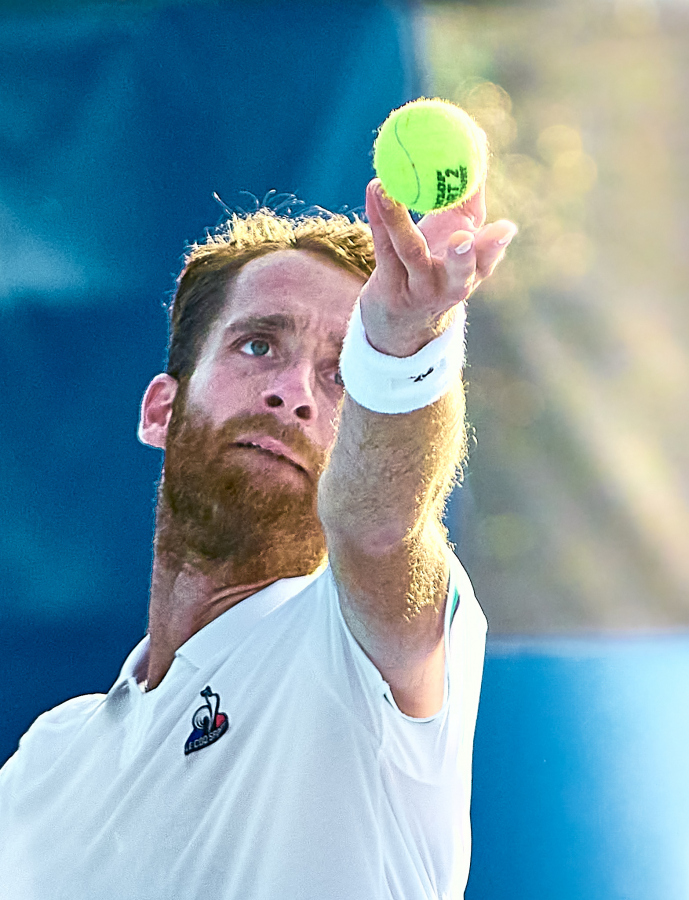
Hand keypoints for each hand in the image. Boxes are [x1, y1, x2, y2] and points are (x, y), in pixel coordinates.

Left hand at [359, 177, 516, 356]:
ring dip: (398, 223)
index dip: (496, 246)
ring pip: (410, 253)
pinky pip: (383, 248)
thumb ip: (468, 194)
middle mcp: (450, 286)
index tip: (505, 229)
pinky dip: (379, 217)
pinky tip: (375, 191)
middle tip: (462, 238)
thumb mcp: (458, 232)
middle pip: (458, 273)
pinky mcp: (389, 288)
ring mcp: (418, 289)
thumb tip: (476, 139)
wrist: (402, 314)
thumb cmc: (436, 262)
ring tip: (386, 192)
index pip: (488, 259)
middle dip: (462, 257)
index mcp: (475, 271)